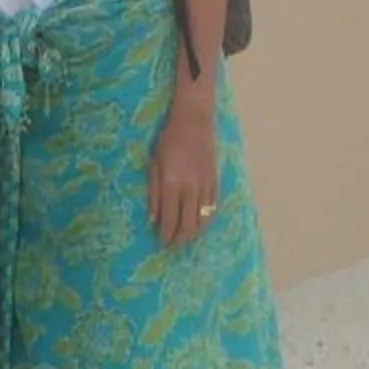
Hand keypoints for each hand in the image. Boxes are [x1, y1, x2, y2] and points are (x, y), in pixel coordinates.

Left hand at [147, 109, 220, 247]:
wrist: (194, 124)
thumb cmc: (168, 142)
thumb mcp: (154, 166)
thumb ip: (154, 193)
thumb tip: (153, 219)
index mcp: (172, 185)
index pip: (169, 218)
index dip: (165, 234)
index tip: (161, 242)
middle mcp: (190, 189)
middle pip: (188, 224)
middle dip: (180, 238)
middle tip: (173, 245)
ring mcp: (205, 186)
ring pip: (202, 219)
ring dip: (194, 233)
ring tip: (186, 238)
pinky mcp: (215, 182)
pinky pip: (213, 208)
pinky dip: (206, 220)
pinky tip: (200, 225)